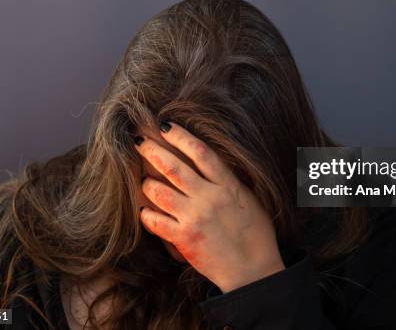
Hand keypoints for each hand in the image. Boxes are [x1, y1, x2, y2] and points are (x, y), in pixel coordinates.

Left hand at [134, 122, 284, 292]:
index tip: (166, 126)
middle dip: (152, 151)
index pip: (201, 152)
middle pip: (174, 167)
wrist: (254, 270)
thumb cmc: (257, 234)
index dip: (181, 136)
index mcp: (228, 185)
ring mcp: (195, 218)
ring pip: (159, 192)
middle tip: (138, 142)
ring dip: (146, 183)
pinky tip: (143, 211)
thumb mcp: (250, 199)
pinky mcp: (184, 239)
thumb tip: (213, 163)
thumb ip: (230, 180)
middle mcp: (209, 197)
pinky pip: (156, 222)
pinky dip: (146, 214)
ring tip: (144, 180)